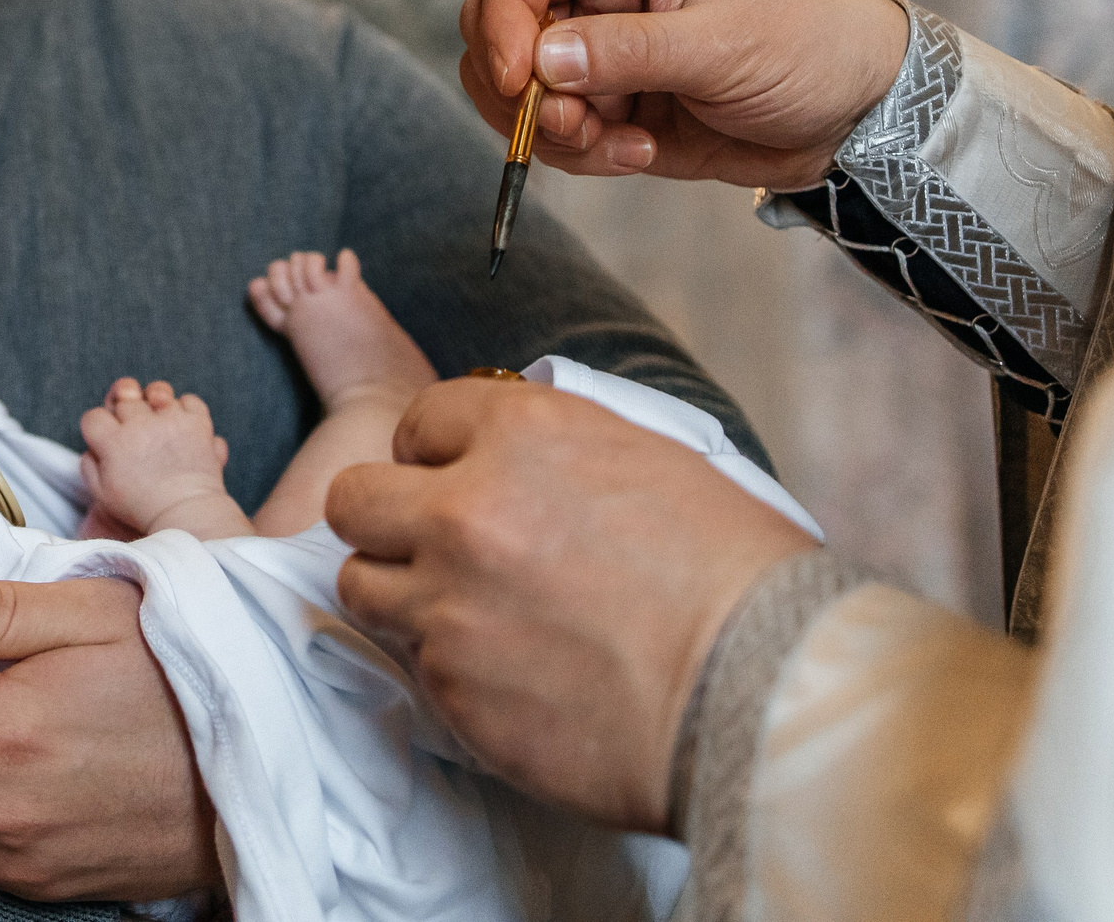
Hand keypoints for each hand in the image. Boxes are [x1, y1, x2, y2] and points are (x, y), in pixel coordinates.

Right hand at [79, 377, 238, 538]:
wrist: (187, 514)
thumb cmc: (143, 508)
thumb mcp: (102, 494)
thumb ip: (90, 464)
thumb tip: (94, 446)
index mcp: (114, 443)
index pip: (94, 416)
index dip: (97, 425)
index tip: (108, 437)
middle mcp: (140, 426)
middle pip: (124, 397)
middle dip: (125, 409)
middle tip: (134, 429)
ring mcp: (171, 421)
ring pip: (156, 391)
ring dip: (155, 401)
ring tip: (158, 418)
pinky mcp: (197, 423)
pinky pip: (189, 400)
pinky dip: (185, 409)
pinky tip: (181, 425)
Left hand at [326, 378, 814, 831]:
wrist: (758, 693)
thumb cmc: (737, 577)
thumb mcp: (651, 463)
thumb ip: (558, 455)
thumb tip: (519, 463)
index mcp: (523, 433)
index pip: (422, 419)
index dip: (437, 452)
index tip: (453, 477)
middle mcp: (466, 507)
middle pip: (355, 497)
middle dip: (386, 517)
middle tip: (429, 544)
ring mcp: (447, 599)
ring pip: (360, 583)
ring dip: (400, 592)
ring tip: (460, 613)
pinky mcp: (449, 684)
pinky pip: (411, 663)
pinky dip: (447, 666)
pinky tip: (505, 673)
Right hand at [459, 0, 909, 188]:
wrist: (864, 114)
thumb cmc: (815, 44)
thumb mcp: (726, 43)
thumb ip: (629, 52)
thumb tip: (539, 64)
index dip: (503, 17)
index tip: (517, 79)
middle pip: (502, 24)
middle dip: (520, 84)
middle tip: (570, 125)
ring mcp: (604, 48)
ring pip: (519, 87)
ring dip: (553, 129)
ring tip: (619, 145)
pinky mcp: (613, 103)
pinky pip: (557, 131)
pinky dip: (583, 153)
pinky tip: (640, 154)